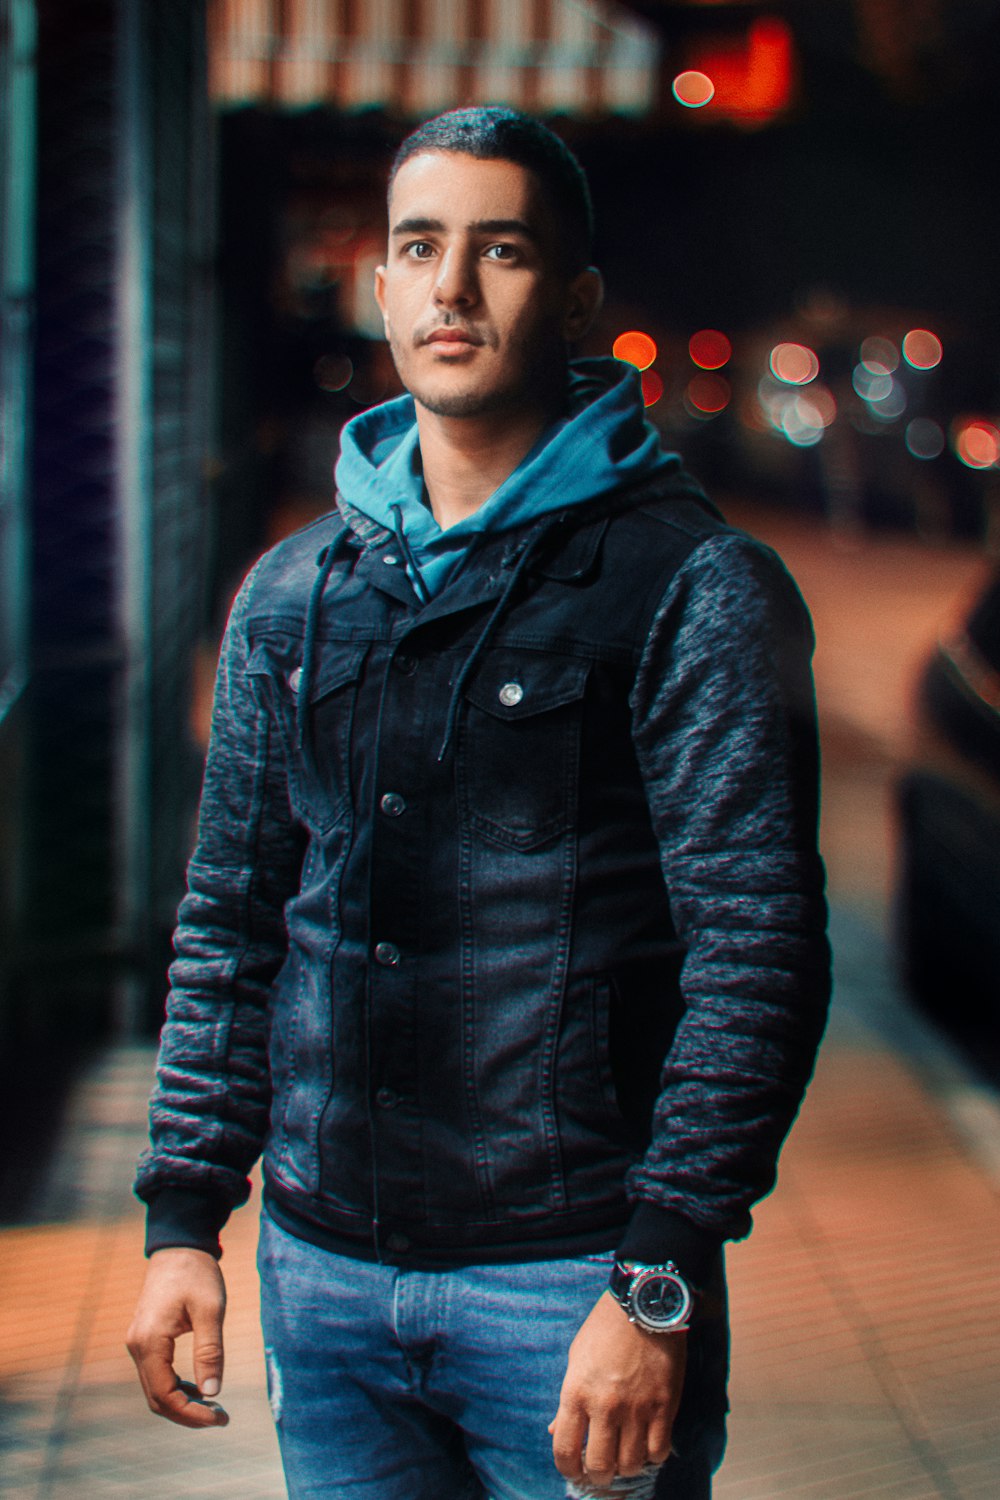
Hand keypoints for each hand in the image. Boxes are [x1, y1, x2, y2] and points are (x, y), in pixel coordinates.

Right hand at [126, 1247, 229, 1427]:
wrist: (179, 1246)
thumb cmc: (196, 1274)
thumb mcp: (210, 1310)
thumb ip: (210, 1351)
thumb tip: (212, 1393)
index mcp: (150, 1341)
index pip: (164, 1395)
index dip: (191, 1414)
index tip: (219, 1418)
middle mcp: (137, 1346)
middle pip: (156, 1398)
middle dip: (187, 1414)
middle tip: (220, 1418)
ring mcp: (138, 1343)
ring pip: (154, 1389)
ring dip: (181, 1403)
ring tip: (213, 1407)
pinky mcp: (145, 1339)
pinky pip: (156, 1374)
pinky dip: (175, 1388)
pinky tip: (199, 1388)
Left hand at [549, 1291, 685, 1488]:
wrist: (643, 1305)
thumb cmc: (605, 1329)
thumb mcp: (576, 1358)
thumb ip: (568, 1400)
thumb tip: (556, 1430)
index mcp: (576, 1393)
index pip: (565, 1451)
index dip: (568, 1470)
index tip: (573, 1471)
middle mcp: (605, 1407)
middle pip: (600, 1466)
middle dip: (598, 1476)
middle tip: (601, 1470)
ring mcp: (636, 1409)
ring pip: (630, 1465)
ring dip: (626, 1467)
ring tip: (625, 1456)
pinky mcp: (664, 1407)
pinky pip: (658, 1451)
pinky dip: (652, 1455)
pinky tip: (647, 1444)